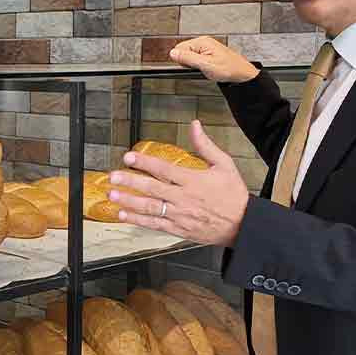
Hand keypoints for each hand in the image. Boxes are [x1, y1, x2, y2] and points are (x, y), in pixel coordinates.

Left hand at [107, 120, 249, 246]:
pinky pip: (154, 224)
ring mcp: (179, 215)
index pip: (163, 169)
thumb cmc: (233, 194)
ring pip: (149, 207)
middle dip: (130, 181)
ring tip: (112, 194)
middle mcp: (183, 198)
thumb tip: (194, 125)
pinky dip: (137, 220)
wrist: (243, 224)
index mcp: (193, 180)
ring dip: (129, 201)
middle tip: (113, 177)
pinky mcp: (178, 229)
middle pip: (152, 188)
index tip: (128, 157)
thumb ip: (205, 145)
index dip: (144, 162)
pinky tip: (123, 215)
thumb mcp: (224, 165)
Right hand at [169, 36, 258, 83]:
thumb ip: (187, 58)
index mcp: (202, 42)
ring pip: (189, 56)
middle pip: (183, 52)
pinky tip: (207, 69)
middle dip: (187, 63)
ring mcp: (206, 47)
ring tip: (205, 69)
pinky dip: (198, 65)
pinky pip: (196, 59)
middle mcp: (203, 42)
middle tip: (199, 68)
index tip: (190, 66)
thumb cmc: (228, 68)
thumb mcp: (205, 65)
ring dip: (193, 65)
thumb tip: (173, 53)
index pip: (179, 48)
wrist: (241, 73)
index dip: (182, 60)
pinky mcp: (208, 53)